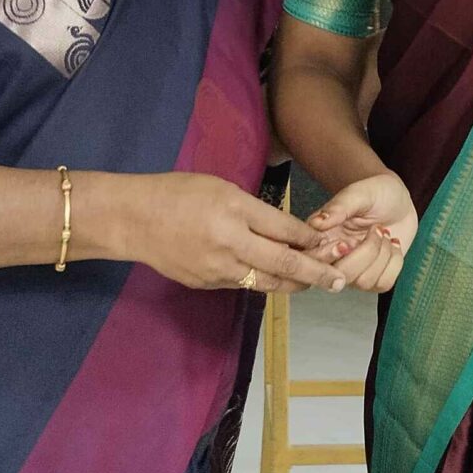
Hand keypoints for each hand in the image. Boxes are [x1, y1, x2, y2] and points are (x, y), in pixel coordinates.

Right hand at [114, 172, 346, 292]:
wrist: (133, 220)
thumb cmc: (177, 193)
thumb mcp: (220, 188)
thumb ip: (253, 211)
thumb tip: (285, 231)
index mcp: (234, 212)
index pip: (284, 230)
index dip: (310, 240)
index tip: (328, 243)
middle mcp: (230, 244)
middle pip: (283, 264)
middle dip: (315, 273)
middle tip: (338, 281)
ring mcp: (217, 269)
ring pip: (266, 282)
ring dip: (292, 284)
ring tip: (312, 284)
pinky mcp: (206, 284)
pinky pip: (242, 284)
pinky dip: (261, 282)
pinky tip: (273, 278)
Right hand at [306, 171, 417, 293]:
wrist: (399, 200)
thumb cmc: (376, 192)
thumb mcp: (358, 193)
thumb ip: (338, 207)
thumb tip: (318, 222)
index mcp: (322, 236)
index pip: (312, 261)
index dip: (330, 256)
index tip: (347, 241)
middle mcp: (334, 257)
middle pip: (340, 277)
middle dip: (366, 253)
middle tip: (376, 229)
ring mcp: (354, 269)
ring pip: (364, 282)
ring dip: (383, 255)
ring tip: (385, 233)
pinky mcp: (374, 276)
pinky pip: (383, 284)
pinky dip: (395, 263)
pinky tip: (393, 245)